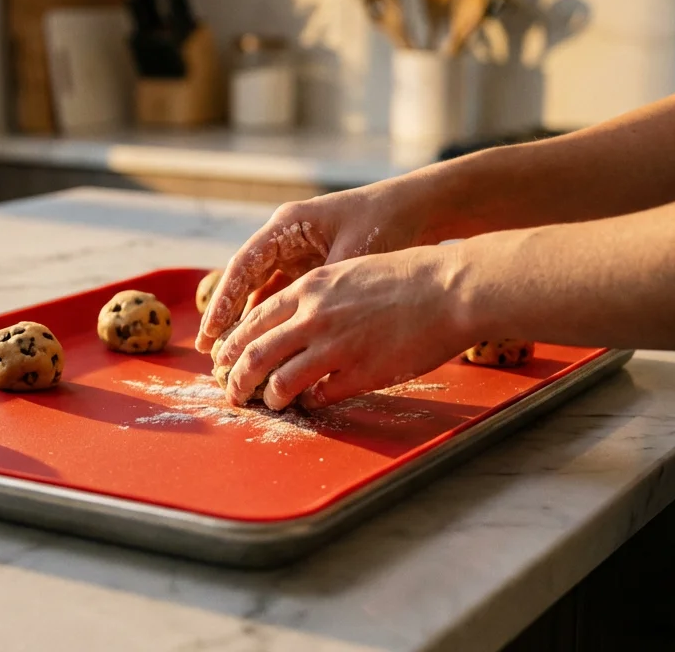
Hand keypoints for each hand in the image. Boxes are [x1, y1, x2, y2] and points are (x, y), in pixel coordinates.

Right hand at [195, 180, 438, 352]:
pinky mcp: (314, 267)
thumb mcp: (352, 256)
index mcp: (288, 226)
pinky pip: (284, 296)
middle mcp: (286, 238)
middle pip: (245, 280)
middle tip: (210, 353)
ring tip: (233, 357)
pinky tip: (267, 347)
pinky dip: (275, 320)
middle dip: (227, 316)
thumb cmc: (386, 223)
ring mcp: (298, 252)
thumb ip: (325, 292)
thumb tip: (298, 333)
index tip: (211, 334)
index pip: (244, 266)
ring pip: (262, 291)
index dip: (223, 302)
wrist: (419, 208)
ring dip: (248, 321)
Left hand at [211, 247, 470, 410]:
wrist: (450, 287)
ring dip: (268, 396)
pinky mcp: (361, 373)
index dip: (233, 346)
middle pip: (254, 354)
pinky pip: (320, 396)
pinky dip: (309, 403)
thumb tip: (292, 321)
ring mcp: (336, 347)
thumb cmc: (406, 277)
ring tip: (268, 403)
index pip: (253, 321)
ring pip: (280, 381)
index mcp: (309, 289)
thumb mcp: (348, 271)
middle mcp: (313, 316)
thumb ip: (317, 295)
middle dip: (235, 377)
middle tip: (231, 391)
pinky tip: (311, 403)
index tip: (224, 360)